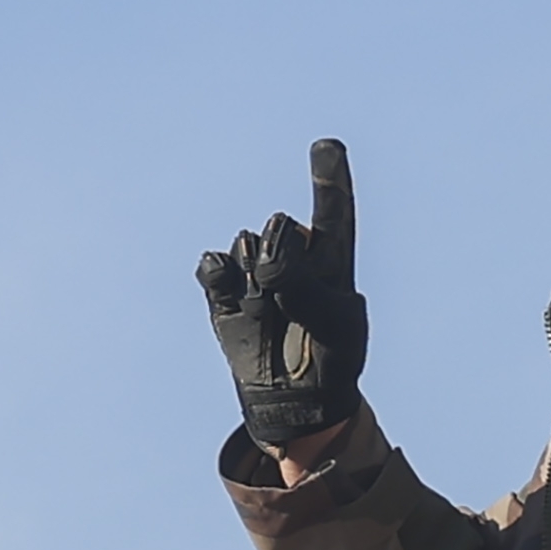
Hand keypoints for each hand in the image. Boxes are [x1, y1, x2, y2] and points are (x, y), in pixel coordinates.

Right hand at [199, 139, 369, 458]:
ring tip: (272, 317)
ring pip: (247, 246)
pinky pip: (213, 266)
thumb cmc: (331, 361)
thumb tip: (268, 254)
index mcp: (333, 260)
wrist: (296, 405)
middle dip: (282, 257)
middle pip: (281, 229)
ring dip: (255, 280)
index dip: (330, 177)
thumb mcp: (337, 329)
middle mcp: (293, 256)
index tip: (328, 144)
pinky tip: (234, 299)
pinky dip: (218, 276)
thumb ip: (307, 287)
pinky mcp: (224, 293)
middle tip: (290, 301)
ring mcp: (256, 271)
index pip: (335, 211)